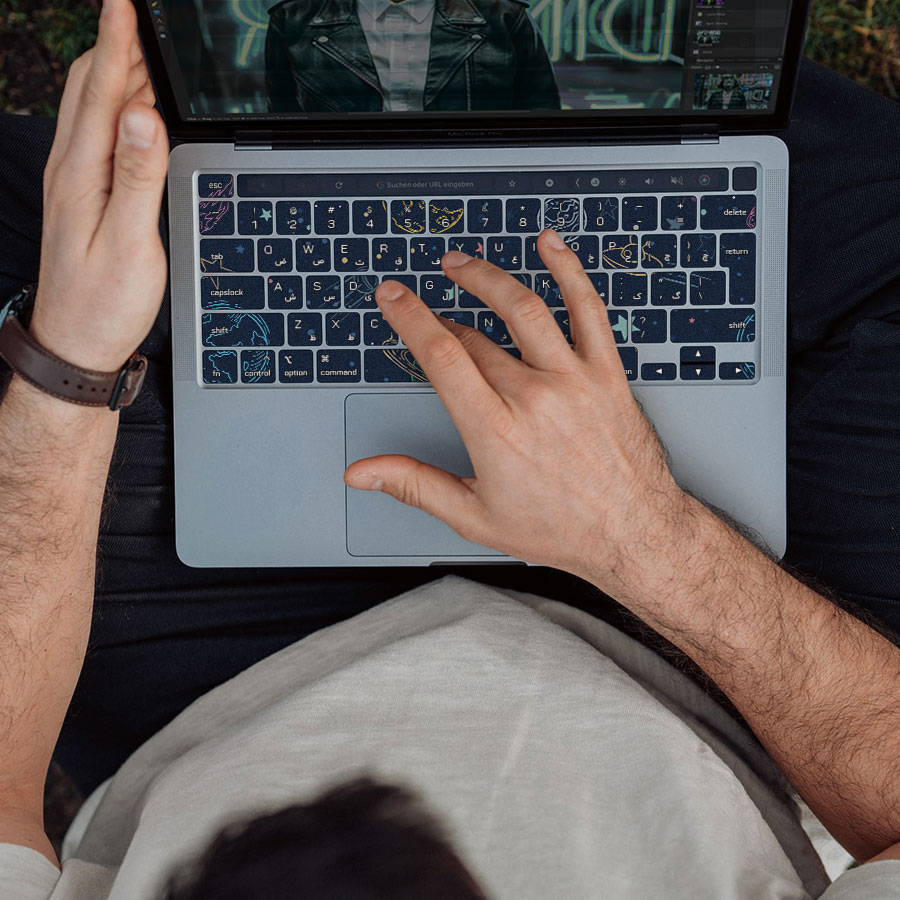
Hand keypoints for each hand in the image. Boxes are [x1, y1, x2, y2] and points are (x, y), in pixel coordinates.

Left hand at [29, 0, 167, 373]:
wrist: (75, 345)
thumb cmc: (104, 303)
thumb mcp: (129, 244)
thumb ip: (137, 177)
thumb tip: (142, 115)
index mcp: (82, 175)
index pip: (99, 92)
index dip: (116, 41)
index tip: (124, 0)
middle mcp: (72, 169)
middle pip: (91, 87)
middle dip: (119, 44)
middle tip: (147, 18)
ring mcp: (76, 181)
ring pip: (94, 107)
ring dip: (120, 72)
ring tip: (148, 47)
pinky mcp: (86, 195)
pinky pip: (100, 134)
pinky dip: (121, 107)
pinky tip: (140, 108)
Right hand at [344, 229, 692, 595]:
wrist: (633, 532)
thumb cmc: (560, 528)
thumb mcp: (475, 516)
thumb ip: (414, 485)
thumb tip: (363, 473)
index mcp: (495, 429)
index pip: (441, 354)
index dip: (409, 316)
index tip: (392, 295)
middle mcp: (533, 396)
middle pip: (474, 336)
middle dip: (443, 317)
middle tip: (427, 308)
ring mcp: (573, 379)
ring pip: (523, 308)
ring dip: (487, 278)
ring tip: (461, 264)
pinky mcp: (607, 373)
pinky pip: (588, 309)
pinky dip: (569, 271)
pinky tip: (550, 246)